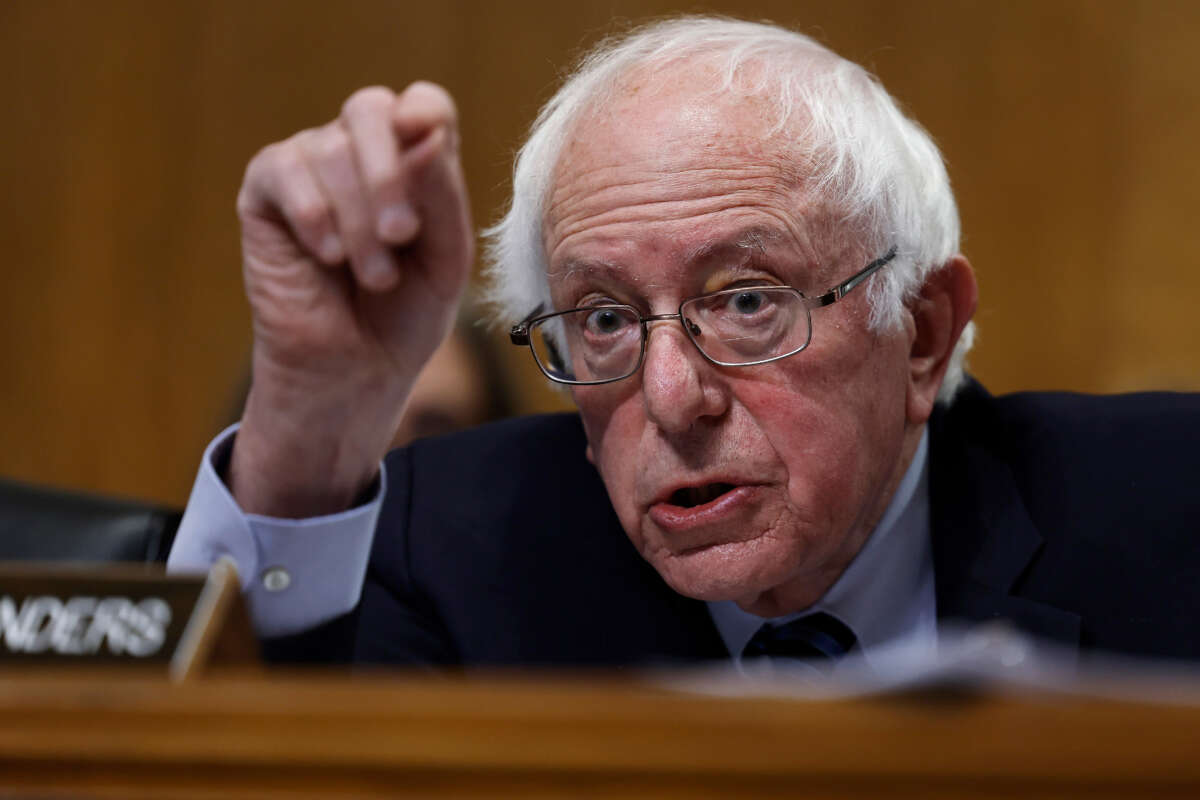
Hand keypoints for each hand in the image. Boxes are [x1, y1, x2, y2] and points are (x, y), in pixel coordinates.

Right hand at [230, 83, 473, 516]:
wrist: (354, 374)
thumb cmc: (405, 317)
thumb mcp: (445, 259)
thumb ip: (441, 194)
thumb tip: (424, 126)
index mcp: (413, 163)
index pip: (421, 103)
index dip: (424, 112)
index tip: (427, 138)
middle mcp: (360, 154)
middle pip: (370, 110)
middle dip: (389, 174)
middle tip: (402, 237)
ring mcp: (309, 168)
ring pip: (331, 149)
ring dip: (359, 221)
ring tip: (373, 275)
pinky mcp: (265, 194)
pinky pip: (284, 170)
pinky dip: (313, 212)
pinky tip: (327, 256)